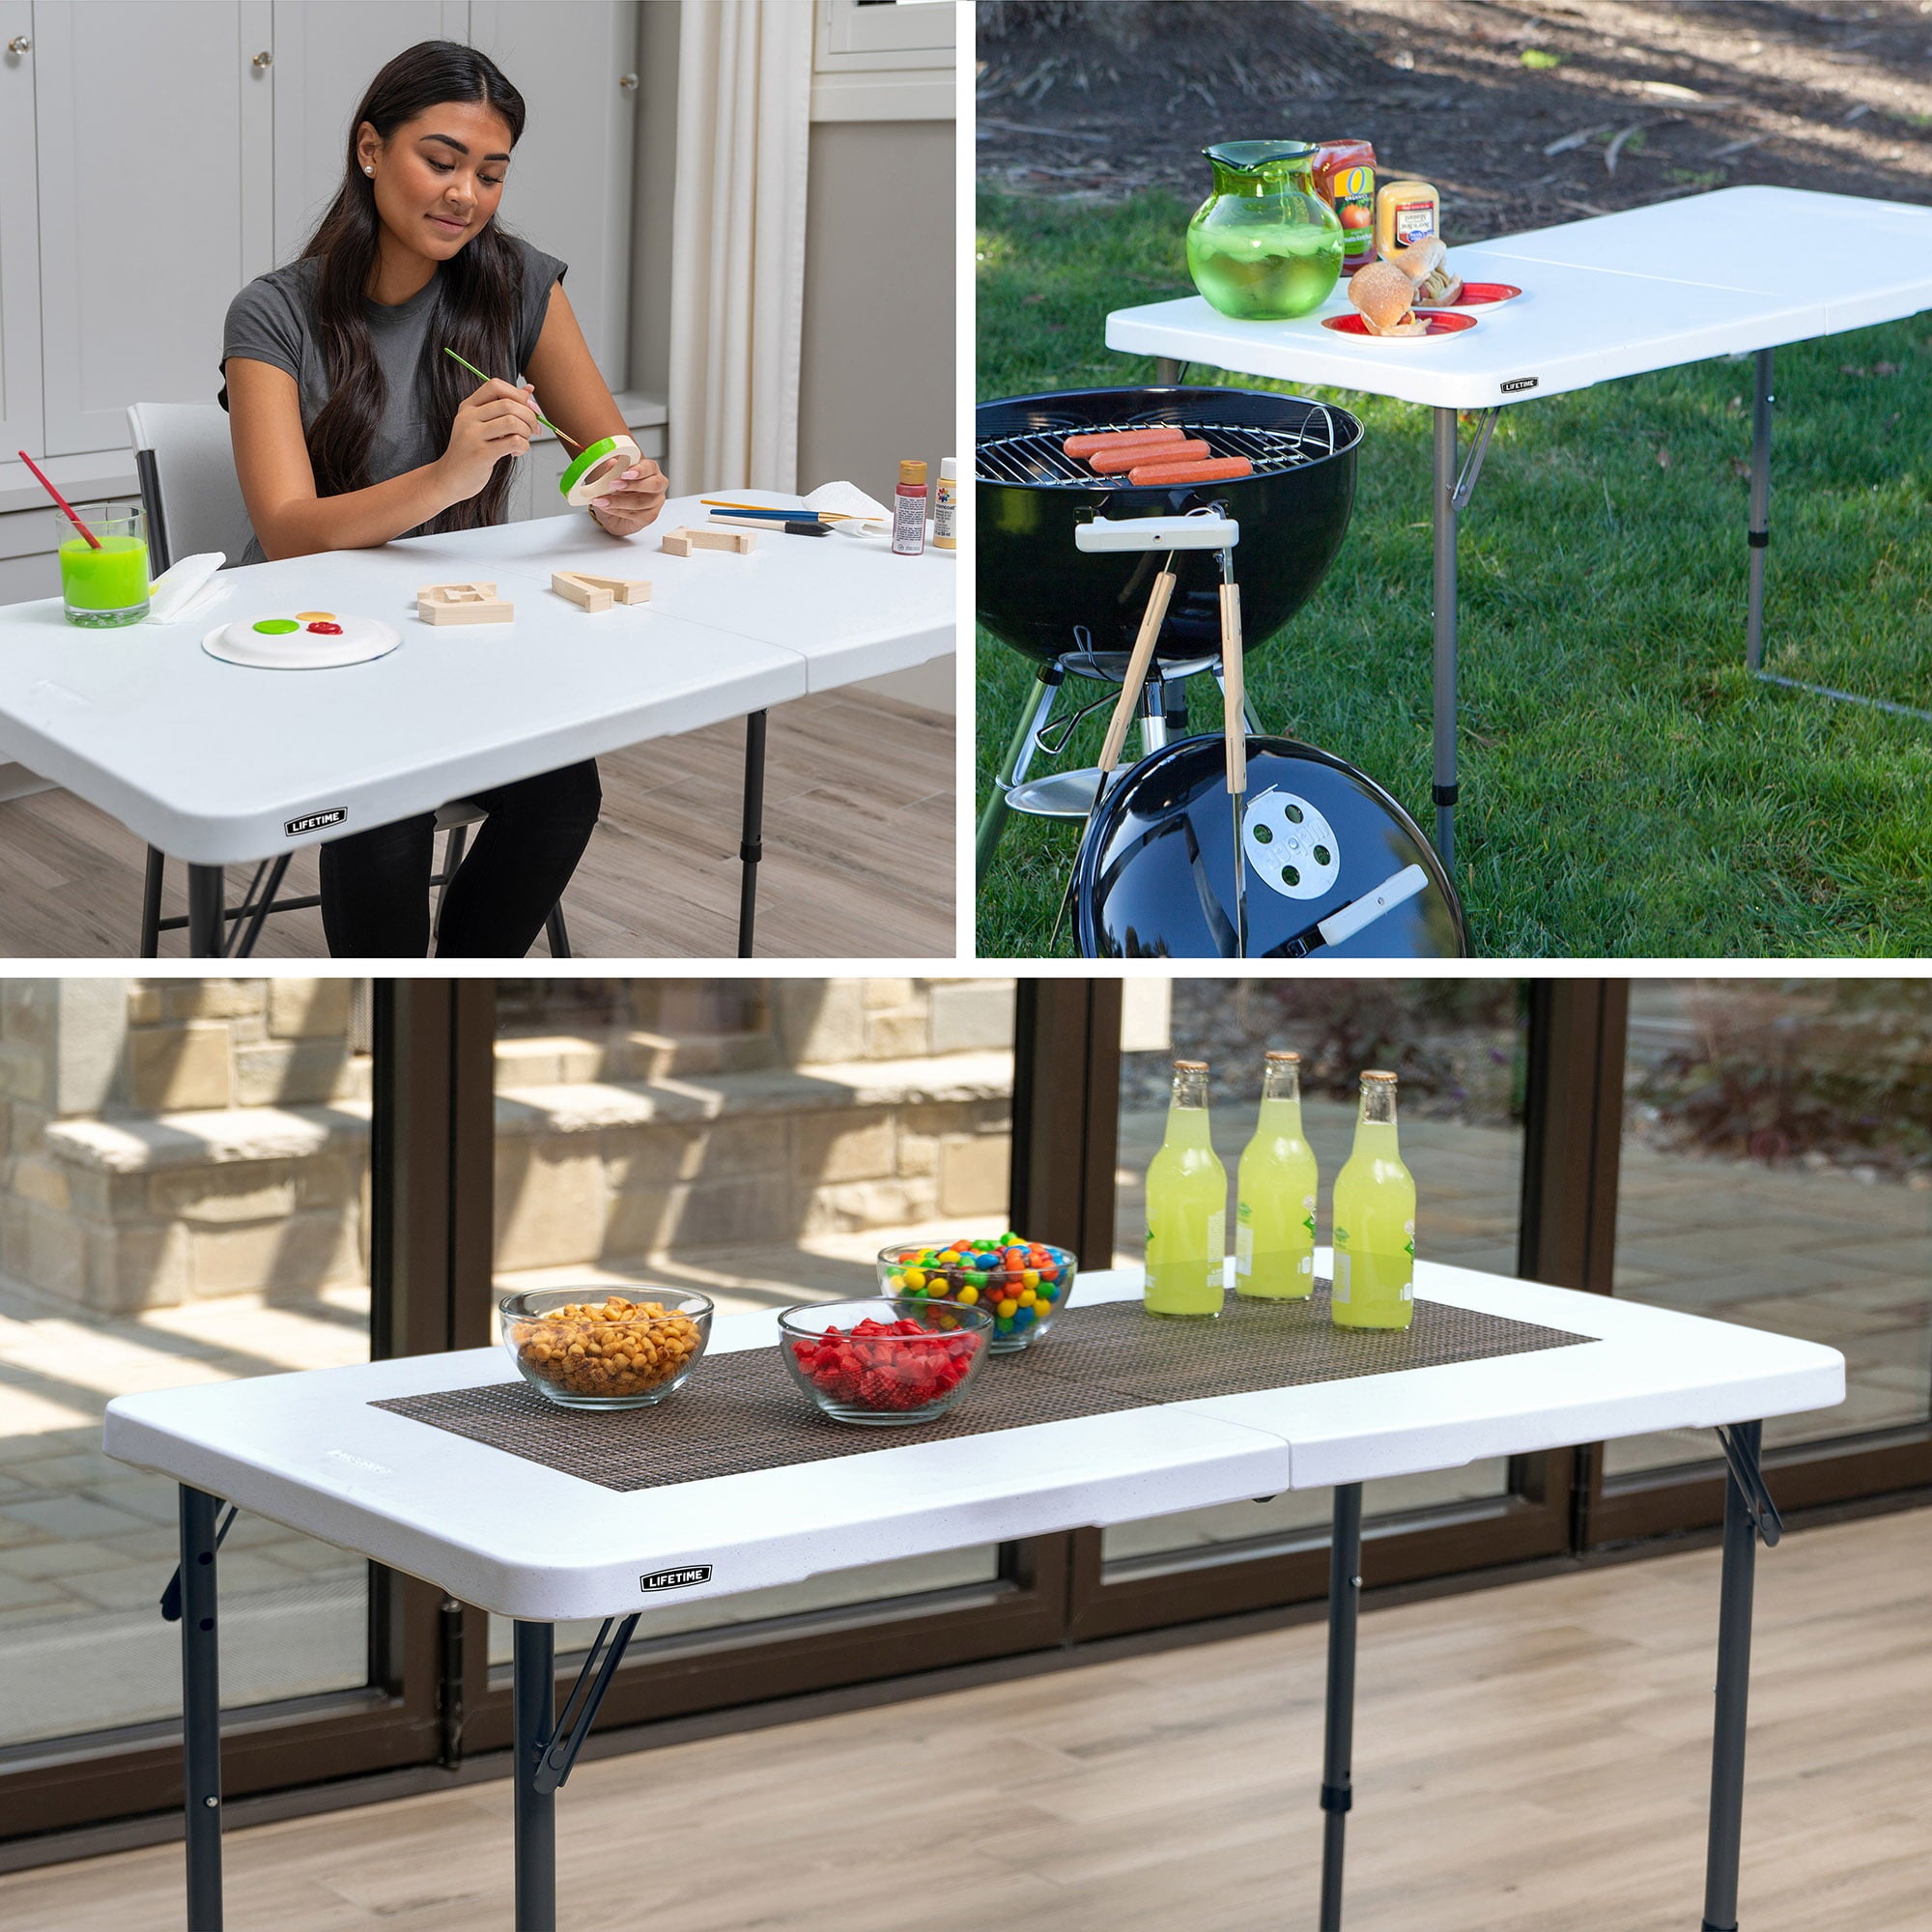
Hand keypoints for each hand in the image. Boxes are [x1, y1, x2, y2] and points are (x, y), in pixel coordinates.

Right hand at [440, 378, 539, 502]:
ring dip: (527, 432)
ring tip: (522, 441)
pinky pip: (513, 442)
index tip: (528, 408)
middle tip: (533, 428)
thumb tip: (529, 390)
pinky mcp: (481, 454)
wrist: (450, 478)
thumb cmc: (470, 452)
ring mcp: (473, 435)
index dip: (518, 394)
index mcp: (468, 406)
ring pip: (513, 422)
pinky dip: (523, 446)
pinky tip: (515, 452)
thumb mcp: (482, 425)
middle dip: (529, 416)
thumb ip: (503, 407)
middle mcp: (468, 418)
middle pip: (509, 404)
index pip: (495, 385)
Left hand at [587, 458, 668, 535]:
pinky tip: (607, 507)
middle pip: (653, 485)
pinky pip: (635, 514)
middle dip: (632, 485)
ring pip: (640, 502)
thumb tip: (612, 463)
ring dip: (618, 500)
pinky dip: (618, 511)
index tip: (625, 474)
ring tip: (603, 499)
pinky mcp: (650, 516)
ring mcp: (655, 502)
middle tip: (613, 485)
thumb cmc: (617, 491)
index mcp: (650, 470)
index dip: (639, 470)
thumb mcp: (611, 477)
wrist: (613, 513)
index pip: (650, 467)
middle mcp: (657, 485)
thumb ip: (613, 469)